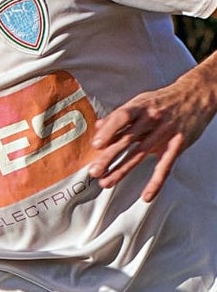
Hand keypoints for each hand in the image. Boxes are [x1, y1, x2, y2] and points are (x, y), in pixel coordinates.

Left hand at [87, 77, 216, 202]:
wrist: (196, 96)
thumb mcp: (141, 102)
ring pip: (141, 154)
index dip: (109, 131)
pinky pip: (165, 166)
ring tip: (106, 182)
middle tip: (95, 171)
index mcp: (141, 106)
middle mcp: (152, 119)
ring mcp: (165, 132)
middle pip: (128, 139)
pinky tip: (146, 195)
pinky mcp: (177, 145)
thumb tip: (98, 127)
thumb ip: (119, 116)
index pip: (123, 117)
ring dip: (122, 170)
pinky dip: (156, 182)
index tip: (96, 145)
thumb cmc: (163, 101)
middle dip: (109, 157)